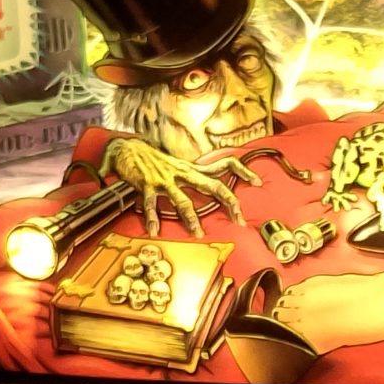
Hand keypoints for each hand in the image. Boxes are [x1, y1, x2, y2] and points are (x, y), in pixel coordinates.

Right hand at [103, 136, 259, 236]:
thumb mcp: (176, 167)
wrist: (126, 149)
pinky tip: (154, 230)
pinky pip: (151, 204)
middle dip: (229, 202)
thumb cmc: (151, 160)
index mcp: (191, 168)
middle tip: (240, 220)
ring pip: (183, 201)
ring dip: (191, 219)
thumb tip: (207, 186)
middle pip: (214, 185)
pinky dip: (152, 218)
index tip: (257, 182)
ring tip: (198, 234)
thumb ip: (191, 177)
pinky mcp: (147, 185)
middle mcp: (182, 172)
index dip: (243, 171)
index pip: (225, 163)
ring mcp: (165, 179)